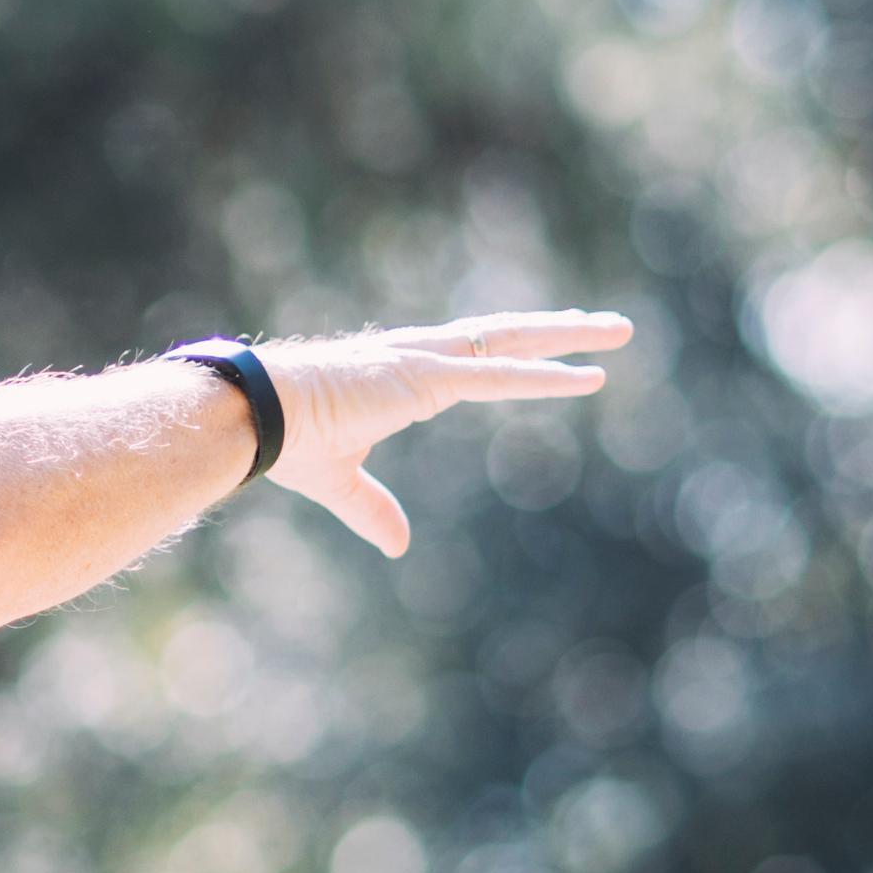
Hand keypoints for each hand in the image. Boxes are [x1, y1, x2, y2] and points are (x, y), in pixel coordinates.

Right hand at [253, 311, 630, 556]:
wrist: (252, 415)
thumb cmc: (283, 440)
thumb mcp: (337, 481)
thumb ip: (372, 508)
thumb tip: (400, 545)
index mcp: (399, 374)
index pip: (472, 356)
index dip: (515, 353)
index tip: (556, 349)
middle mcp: (417, 356)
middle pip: (503, 336)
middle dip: (558, 331)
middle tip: (609, 328)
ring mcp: (423, 362)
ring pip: (512, 342)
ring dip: (569, 337)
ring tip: (620, 332)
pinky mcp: (424, 379)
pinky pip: (498, 375)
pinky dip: (545, 376)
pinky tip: (589, 376)